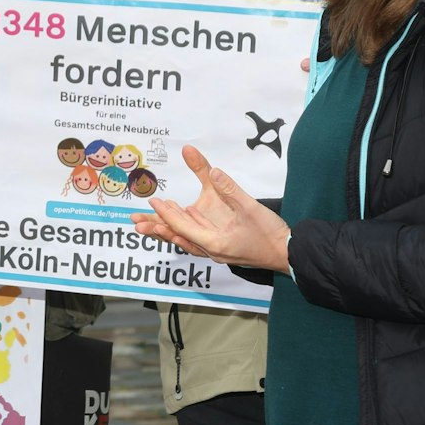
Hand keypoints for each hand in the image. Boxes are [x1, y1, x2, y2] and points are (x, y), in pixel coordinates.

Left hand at [131, 145, 290, 272]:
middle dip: (157, 227)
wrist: (289, 253)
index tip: (153, 201)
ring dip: (169, 228)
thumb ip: (230, 188)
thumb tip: (214, 171)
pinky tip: (187, 214)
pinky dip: (188, 228)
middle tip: (135, 221)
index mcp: (215, 243)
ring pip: (187, 239)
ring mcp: (218, 250)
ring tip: (151, 221)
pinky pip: (200, 238)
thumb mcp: (250, 207)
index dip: (166, 213)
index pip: (182, 226)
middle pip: (178, 237)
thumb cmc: (271, 234)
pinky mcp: (225, 246)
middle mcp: (212, 250)